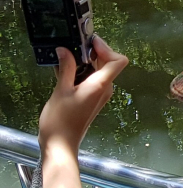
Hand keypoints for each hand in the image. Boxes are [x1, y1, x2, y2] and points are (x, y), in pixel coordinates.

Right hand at [38, 36, 128, 158]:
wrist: (61, 145)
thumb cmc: (60, 121)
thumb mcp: (60, 90)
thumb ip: (66, 68)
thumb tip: (65, 50)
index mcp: (100, 85)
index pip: (118, 60)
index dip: (106, 48)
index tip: (90, 42)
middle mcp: (105, 89)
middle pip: (109, 63)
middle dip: (94, 53)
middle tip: (76, 46)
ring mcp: (100, 95)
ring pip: (100, 71)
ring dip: (87, 62)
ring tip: (68, 58)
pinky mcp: (93, 99)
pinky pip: (93, 80)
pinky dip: (83, 73)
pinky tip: (67, 72)